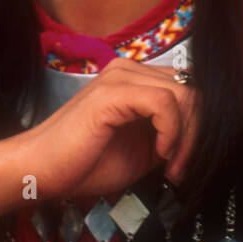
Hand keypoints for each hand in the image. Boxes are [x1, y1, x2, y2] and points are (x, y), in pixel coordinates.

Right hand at [17, 57, 199, 200]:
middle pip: (192, 88)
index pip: (188, 88)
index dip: (197, 126)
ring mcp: (119, 77)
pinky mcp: (112, 93)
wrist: (41, 171)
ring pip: (184, 93)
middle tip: (181, 167)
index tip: (184, 163)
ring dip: (188, 135)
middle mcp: (129, 70)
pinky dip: (171, 130)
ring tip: (170, 164)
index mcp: (135, 80)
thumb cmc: (84, 163)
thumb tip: (202, 138)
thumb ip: (169, 135)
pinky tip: (159, 152)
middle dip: (197, 132)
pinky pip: (165, 101)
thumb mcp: (142, 150)